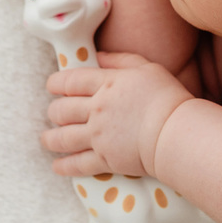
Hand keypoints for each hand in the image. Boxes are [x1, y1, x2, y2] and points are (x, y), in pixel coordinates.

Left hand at [42, 52, 193, 177]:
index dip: (56, 83)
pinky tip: (57, 167)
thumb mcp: (146, 67)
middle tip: (53, 113)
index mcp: (105, 84)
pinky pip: (78, 164)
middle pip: (62, 110)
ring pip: (63, 138)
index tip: (51, 86)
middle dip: (53, 111)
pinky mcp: (105, 159)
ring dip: (50, 139)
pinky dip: (64, 166)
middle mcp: (96, 109)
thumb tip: (98, 56)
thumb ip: (120, 60)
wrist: (175, 132)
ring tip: (46, 140)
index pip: (70, 81)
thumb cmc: (167, 96)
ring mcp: (98, 136)